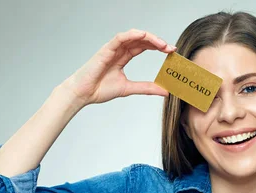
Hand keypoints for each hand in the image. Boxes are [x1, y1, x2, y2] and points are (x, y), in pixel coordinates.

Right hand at [62, 28, 176, 105]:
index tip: (171, 52)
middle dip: (157, 42)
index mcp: (123, 57)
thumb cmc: (100, 89)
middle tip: (171, 48)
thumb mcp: (129, 88)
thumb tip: (165, 91)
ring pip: (133, 36)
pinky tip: (144, 35)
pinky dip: (132, 35)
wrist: (83, 93)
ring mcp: (112, 48)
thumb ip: (147, 88)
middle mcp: (119, 50)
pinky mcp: (106, 49)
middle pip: (141, 40)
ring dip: (149, 38)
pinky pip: (120, 37)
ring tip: (162, 44)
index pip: (143, 47)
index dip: (157, 47)